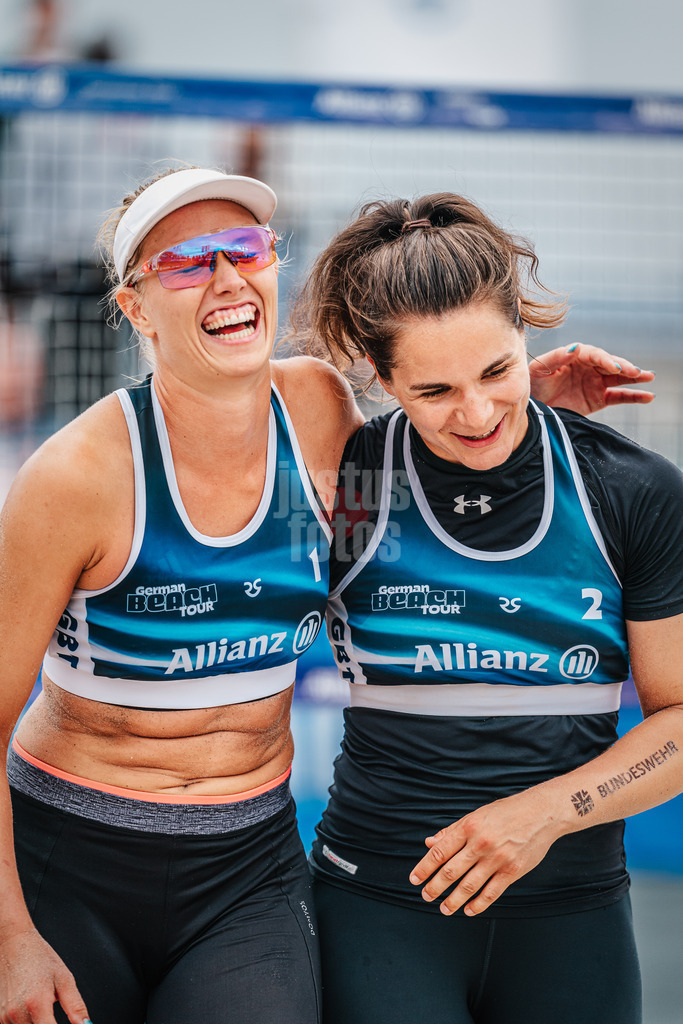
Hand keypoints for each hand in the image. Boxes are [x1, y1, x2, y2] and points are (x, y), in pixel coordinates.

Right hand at [0, 929, 89, 1023]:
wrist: (14, 944)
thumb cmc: (40, 958)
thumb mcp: (64, 979)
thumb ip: (75, 1007)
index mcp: (37, 1003)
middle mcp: (17, 1014)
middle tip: (54, 1012)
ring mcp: (5, 1017)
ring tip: (44, 1007)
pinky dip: (28, 1023)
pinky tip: (31, 1009)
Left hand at [408, 791, 562, 917]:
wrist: (541, 813)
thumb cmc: (506, 812)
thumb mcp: (476, 815)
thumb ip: (452, 831)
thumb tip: (429, 843)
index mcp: (469, 826)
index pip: (440, 851)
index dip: (425, 867)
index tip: (414, 879)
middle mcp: (481, 843)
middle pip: (451, 871)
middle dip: (435, 887)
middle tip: (425, 896)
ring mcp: (497, 858)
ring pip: (469, 886)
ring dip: (453, 900)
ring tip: (444, 909)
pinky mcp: (513, 871)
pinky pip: (491, 893)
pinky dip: (478, 904)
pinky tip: (469, 910)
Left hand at [528, 343, 654, 414]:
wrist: (532, 411)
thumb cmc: (532, 386)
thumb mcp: (539, 370)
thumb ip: (557, 358)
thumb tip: (575, 348)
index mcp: (574, 357)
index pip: (594, 355)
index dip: (605, 360)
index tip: (613, 367)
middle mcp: (588, 367)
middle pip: (610, 364)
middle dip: (624, 367)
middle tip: (636, 372)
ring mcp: (595, 383)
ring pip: (619, 378)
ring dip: (635, 377)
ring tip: (649, 377)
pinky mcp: (598, 399)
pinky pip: (619, 396)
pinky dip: (634, 396)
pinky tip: (649, 396)